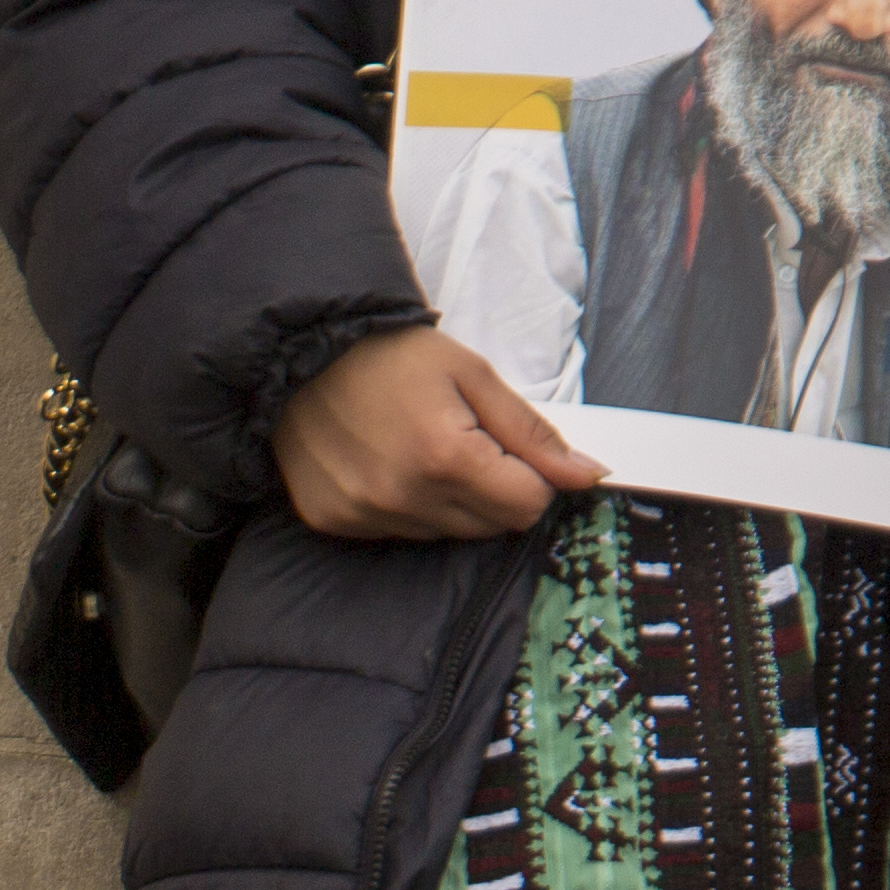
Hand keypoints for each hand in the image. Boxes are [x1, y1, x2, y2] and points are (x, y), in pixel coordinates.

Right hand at [274, 325, 603, 543]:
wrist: (301, 355)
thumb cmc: (389, 356)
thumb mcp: (473, 375)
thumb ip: (532, 432)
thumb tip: (587, 475)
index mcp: (447, 457)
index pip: (526, 505)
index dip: (531, 476)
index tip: (510, 448)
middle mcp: (405, 498)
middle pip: (489, 526)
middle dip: (493, 489)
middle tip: (464, 442)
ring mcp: (366, 515)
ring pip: (445, 533)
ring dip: (448, 500)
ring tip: (419, 449)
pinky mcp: (336, 521)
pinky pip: (397, 531)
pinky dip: (405, 505)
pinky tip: (386, 464)